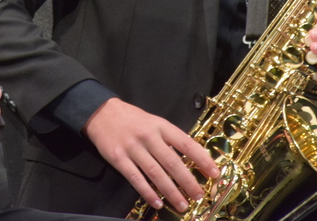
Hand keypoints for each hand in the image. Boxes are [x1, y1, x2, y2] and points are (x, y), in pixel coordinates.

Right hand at [82, 97, 219, 211]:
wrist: (101, 112)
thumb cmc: (131, 119)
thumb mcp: (154, 122)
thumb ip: (169, 139)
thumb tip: (190, 158)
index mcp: (160, 126)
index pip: (186, 144)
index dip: (202, 159)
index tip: (214, 173)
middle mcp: (148, 136)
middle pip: (172, 162)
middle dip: (188, 182)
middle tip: (199, 196)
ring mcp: (132, 147)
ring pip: (156, 173)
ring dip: (171, 192)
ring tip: (182, 204)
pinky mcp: (118, 158)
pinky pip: (135, 178)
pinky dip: (148, 192)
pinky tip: (157, 202)